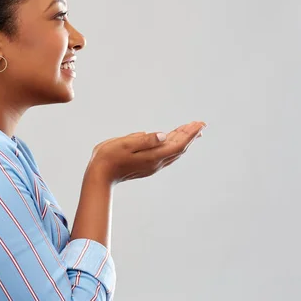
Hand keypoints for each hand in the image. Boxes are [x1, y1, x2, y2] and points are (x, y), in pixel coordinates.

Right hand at [86, 121, 206, 183]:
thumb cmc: (109, 157)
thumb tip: (164, 135)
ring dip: (183, 141)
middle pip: (178, 148)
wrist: (100, 176)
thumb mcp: (125, 144)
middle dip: (189, 135)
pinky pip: (167, 155)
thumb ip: (145, 139)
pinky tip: (172, 143)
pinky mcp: (147, 167)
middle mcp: (156, 163)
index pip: (178, 143)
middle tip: (199, 124)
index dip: (190, 133)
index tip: (200, 124)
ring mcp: (152, 166)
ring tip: (191, 132)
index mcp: (153, 156)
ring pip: (173, 152)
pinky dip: (174, 146)